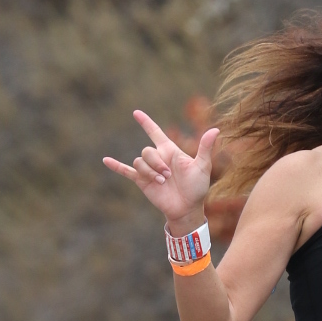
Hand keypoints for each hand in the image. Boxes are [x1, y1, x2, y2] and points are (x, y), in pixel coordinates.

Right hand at [103, 109, 218, 225]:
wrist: (187, 208)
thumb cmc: (197, 187)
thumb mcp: (202, 166)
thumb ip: (205, 148)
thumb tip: (216, 129)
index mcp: (170, 151)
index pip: (155, 132)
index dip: (146, 122)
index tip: (136, 113)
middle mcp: (158, 158)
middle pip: (146, 151)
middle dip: (155, 163)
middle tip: (167, 176)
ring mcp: (148, 170)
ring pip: (139, 162)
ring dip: (149, 172)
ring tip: (161, 182)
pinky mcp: (142, 181)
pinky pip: (126, 171)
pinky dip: (116, 166)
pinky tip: (105, 160)